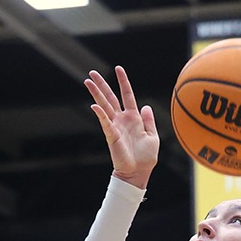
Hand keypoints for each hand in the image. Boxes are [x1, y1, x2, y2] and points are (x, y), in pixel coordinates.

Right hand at [85, 66, 158, 188]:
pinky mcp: (111, 135)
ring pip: (104, 106)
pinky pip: (105, 122)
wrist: (139, 172)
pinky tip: (94, 105)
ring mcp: (115, 126)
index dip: (123, 82)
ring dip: (96, 94)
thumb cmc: (146, 158)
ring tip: (88, 82)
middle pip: (110, 97)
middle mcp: (122, 119)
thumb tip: (146, 106)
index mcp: (134, 118)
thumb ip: (149, 121)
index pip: (127, 95)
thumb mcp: (153, 136)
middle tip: (92, 72)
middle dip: (102, 84)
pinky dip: (100, 114)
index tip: (118, 68)